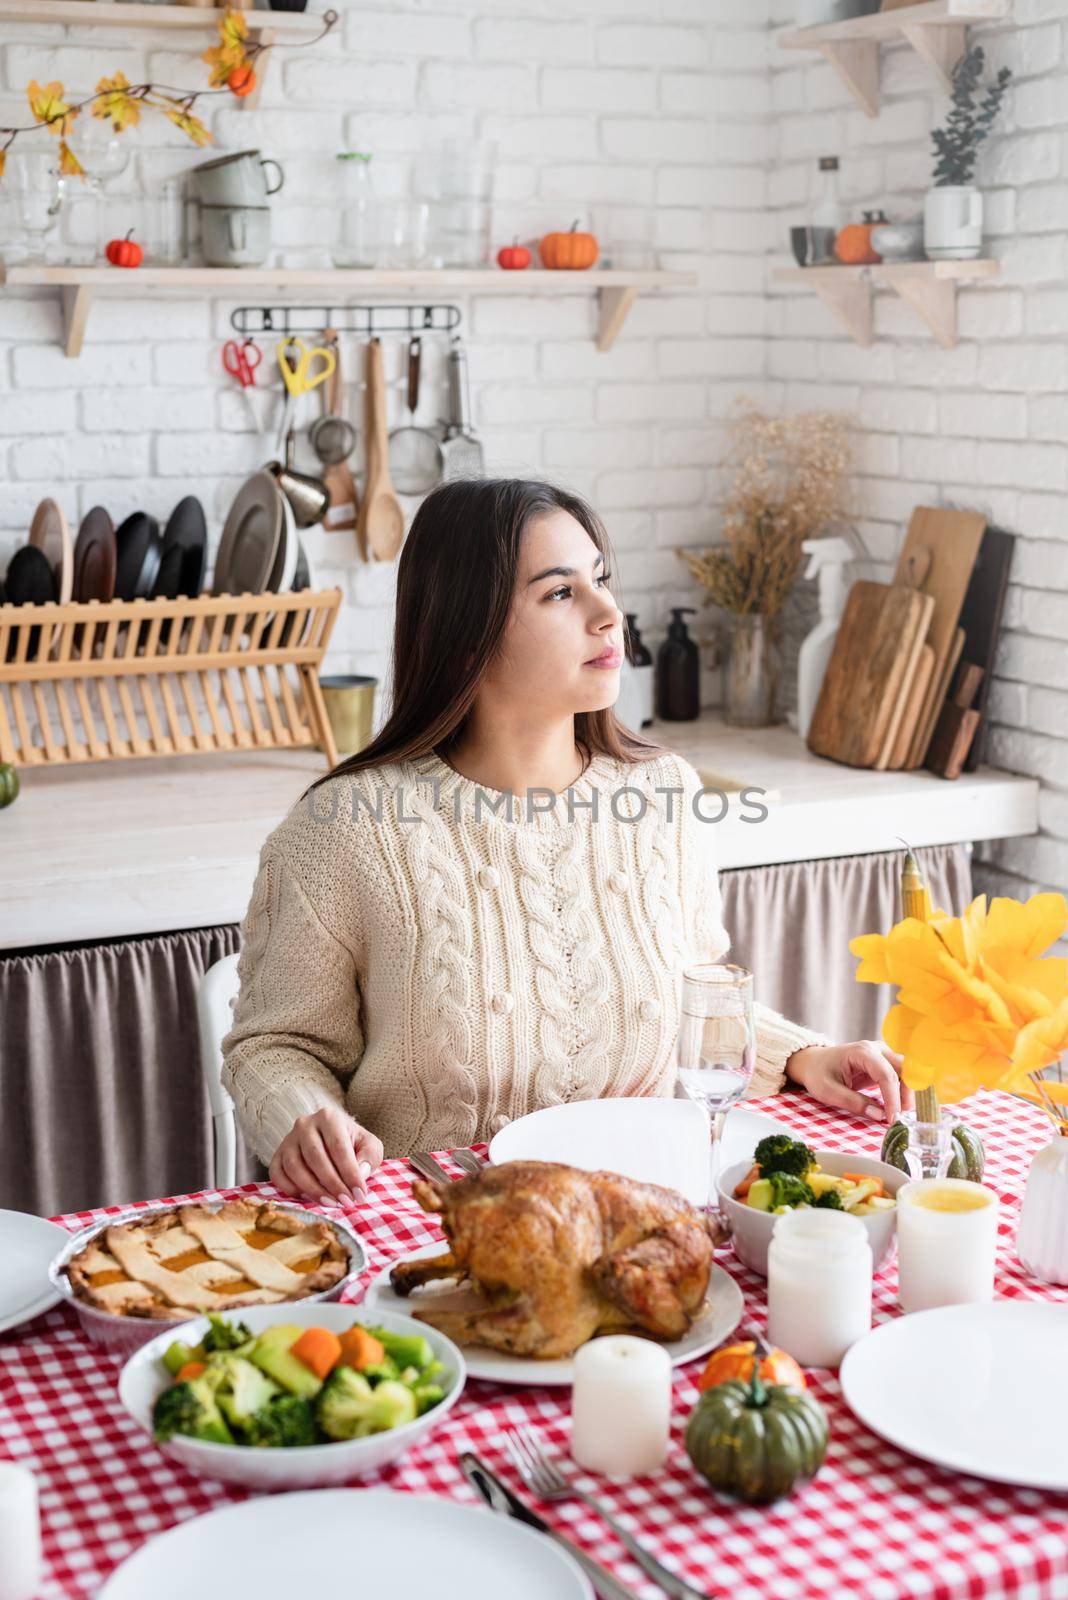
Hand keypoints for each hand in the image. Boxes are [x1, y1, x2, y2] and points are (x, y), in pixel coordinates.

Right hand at [269, 1106, 383, 1208]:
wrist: (329, 1137)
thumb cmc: (352, 1143)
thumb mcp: (368, 1145)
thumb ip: (369, 1156)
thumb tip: (360, 1174)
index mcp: (329, 1117)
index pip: (338, 1147)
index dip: (349, 1173)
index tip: (359, 1194)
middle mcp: (304, 1125)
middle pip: (315, 1157)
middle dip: (332, 1184)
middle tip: (345, 1202)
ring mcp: (287, 1140)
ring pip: (294, 1167)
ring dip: (313, 1190)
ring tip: (331, 1203)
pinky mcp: (276, 1155)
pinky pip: (277, 1174)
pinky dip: (291, 1190)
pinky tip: (308, 1199)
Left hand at [784, 1040, 913, 1125]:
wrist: (813, 1062)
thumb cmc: (818, 1074)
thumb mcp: (828, 1091)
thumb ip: (854, 1102)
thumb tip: (880, 1116)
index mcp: (861, 1052)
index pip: (885, 1074)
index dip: (892, 1098)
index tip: (892, 1119)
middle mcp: (876, 1049)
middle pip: (902, 1070)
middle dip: (905, 1094)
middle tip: (899, 1117)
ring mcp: (881, 1054)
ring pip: (905, 1072)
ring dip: (906, 1093)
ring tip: (899, 1113)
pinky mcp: (883, 1063)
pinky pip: (900, 1075)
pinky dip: (902, 1090)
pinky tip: (898, 1106)